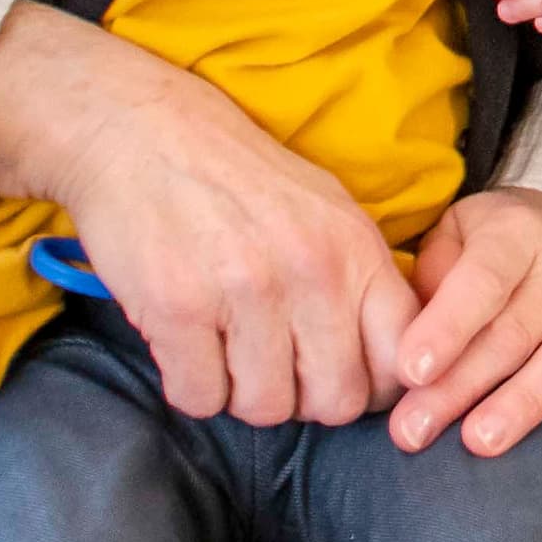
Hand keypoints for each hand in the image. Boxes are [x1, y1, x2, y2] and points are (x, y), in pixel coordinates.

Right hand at [0, 4, 414, 427]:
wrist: (142, 133)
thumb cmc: (239, 179)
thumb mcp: (327, 211)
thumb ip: (362, 282)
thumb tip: (395, 362)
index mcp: (354, 249)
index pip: (400, 359)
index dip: (372, 387)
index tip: (340, 377)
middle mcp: (311, 272)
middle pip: (334, 401)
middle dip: (304, 398)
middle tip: (274, 366)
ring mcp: (245, 291)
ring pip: (265, 408)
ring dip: (242, 392)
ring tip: (225, 346)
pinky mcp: (178, 309)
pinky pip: (200, 398)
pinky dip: (191, 385)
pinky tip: (186, 344)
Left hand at [389, 189, 541, 491]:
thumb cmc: (486, 248)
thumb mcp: (452, 234)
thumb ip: (430, 276)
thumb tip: (406, 341)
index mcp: (518, 235)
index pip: (485, 280)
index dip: (448, 326)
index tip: (410, 371)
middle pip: (515, 333)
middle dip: (461, 386)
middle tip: (413, 431)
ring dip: (523, 408)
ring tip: (479, 445)